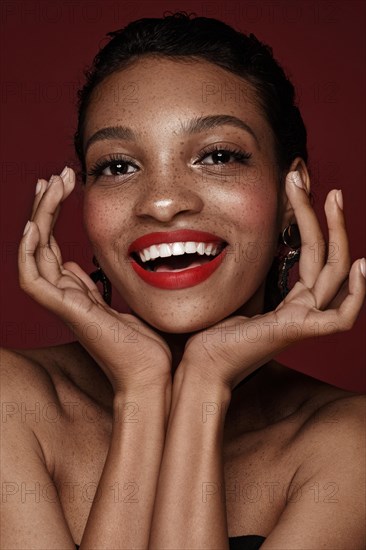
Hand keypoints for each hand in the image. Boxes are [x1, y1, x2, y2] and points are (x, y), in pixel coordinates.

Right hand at [18, 167, 171, 393]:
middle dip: (46, 207)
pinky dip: (29, 252)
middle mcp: (65, 296)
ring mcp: (63, 304)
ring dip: (38, 217)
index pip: (54, 247)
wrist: (153, 375)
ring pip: (33, 254)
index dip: (55, 215)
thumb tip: (82, 269)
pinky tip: (35, 225)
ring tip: (52, 185)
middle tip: (58, 176)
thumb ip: (98, 287)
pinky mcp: (68, 312)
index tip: (67, 185)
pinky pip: (33, 279)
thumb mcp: (123, 303)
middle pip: (41, 244)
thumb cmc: (146, 345)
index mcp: (78, 293)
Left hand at [178, 171, 365, 390]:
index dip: (309, 219)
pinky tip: (360, 265)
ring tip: (334, 198)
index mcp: (292, 299)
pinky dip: (357, 295)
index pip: (310, 252)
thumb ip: (260, 270)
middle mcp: (303, 307)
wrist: (201, 364)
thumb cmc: (216, 331)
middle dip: (327, 218)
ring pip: (334, 273)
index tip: (299, 188)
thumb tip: (257, 236)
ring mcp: (304, 320)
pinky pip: (340, 318)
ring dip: (338, 233)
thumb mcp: (240, 289)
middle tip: (327, 187)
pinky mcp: (298, 332)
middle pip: (326, 256)